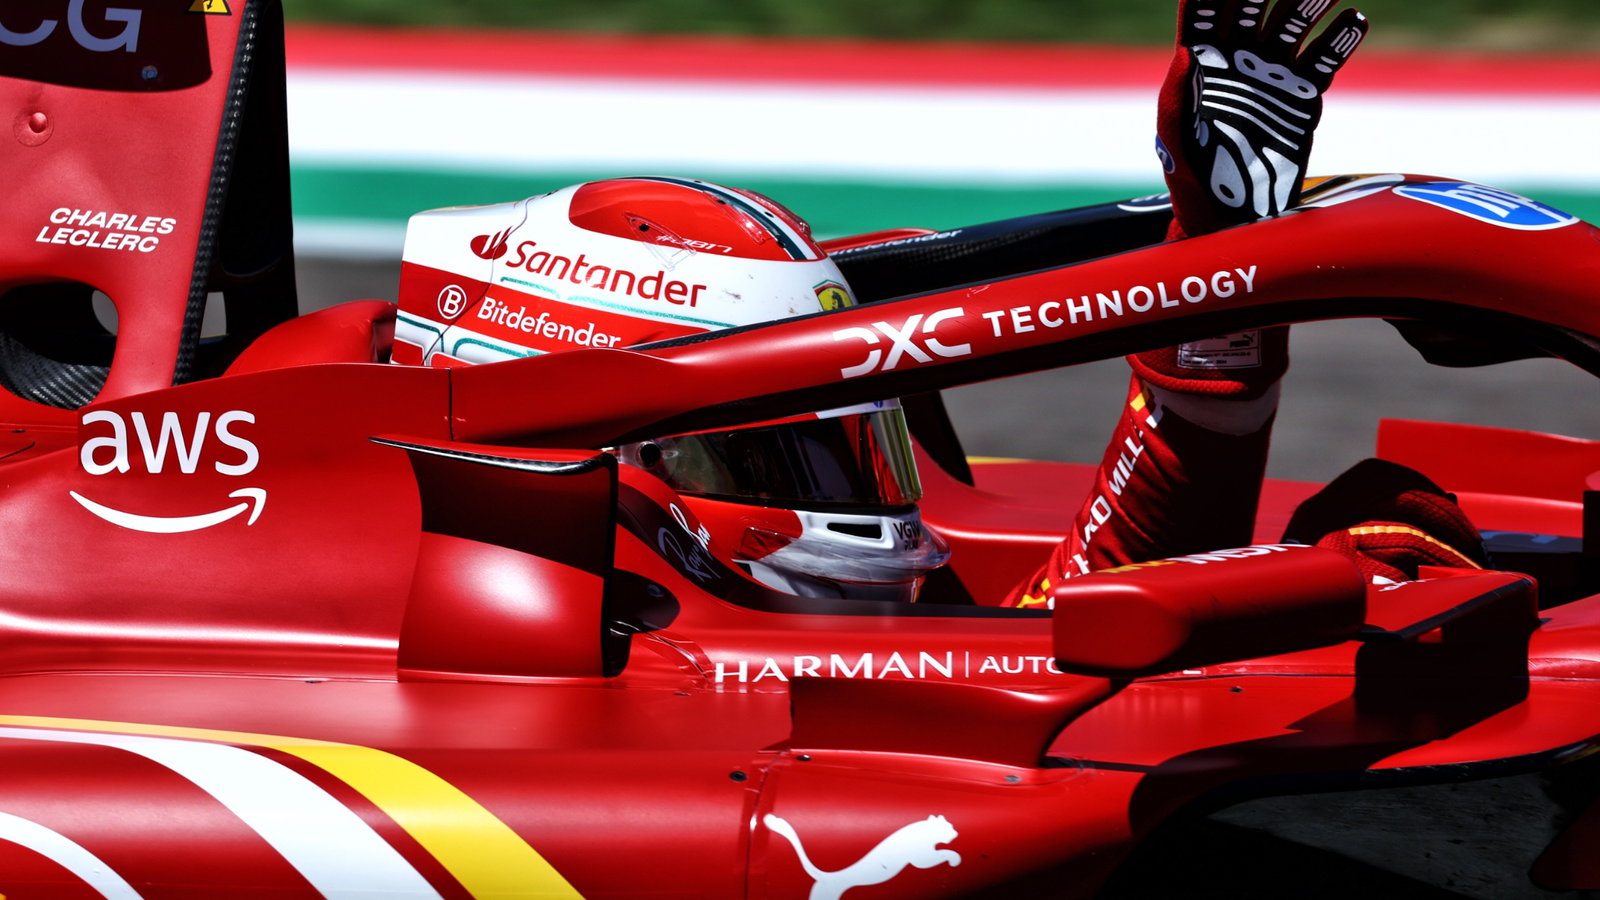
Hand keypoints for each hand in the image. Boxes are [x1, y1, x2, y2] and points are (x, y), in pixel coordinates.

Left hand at [1156, 0, 1368, 236]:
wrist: (1233, 212)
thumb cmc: (1193, 174)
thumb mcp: (1179, 136)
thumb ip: (1179, 94)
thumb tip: (1186, 53)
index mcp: (1200, 63)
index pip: (1208, 13)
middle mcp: (1238, 60)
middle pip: (1255, 8)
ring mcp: (1271, 73)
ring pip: (1292, 25)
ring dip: (1309, 2)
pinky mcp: (1300, 94)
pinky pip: (1323, 59)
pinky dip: (1339, 40)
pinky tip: (1354, 19)